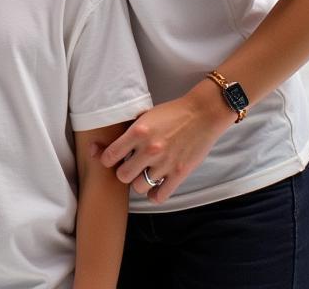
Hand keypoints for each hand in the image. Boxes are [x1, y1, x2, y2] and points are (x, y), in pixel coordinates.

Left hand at [98, 83, 233, 203]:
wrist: (201, 115)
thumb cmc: (172, 113)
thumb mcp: (145, 116)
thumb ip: (130, 130)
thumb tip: (110, 141)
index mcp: (138, 132)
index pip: (110, 155)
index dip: (106, 159)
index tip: (109, 159)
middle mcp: (149, 149)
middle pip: (122, 176)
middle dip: (123, 172)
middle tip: (129, 167)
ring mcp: (164, 164)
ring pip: (138, 187)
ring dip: (139, 182)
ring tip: (143, 175)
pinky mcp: (179, 174)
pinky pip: (159, 196)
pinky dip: (154, 195)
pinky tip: (154, 187)